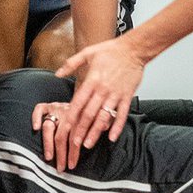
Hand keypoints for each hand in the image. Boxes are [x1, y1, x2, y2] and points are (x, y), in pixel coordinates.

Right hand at [32, 100, 99, 172]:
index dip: (73, 152)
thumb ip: (102, 121)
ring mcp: (57, 108)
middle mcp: (68, 112)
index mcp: (81, 116)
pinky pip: (40, 109)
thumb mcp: (100, 116)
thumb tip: (104, 126)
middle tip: (61, 167)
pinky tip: (36, 129)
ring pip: (49, 126)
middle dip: (61, 153)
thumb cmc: (92, 111)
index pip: (75, 137)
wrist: (88, 94)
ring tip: (49, 157)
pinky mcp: (49, 105)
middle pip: (61, 135)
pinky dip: (36, 117)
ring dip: (48, 143)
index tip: (72, 165)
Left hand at [50, 37, 145, 169]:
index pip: (78, 103)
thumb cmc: (111, 50)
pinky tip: (112, 138)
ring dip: (96, 132)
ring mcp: (116, 94)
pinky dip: (117, 127)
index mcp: (92, 80)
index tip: (65, 129)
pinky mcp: (127, 96)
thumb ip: (71, 64)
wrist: (134, 49)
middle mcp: (103, 90)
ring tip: (88, 144)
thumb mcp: (87, 52)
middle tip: (74, 144)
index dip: (71, 117)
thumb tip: (57, 73)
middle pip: (89, 114)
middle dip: (80, 130)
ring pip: (104, 117)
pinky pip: (122, 114)